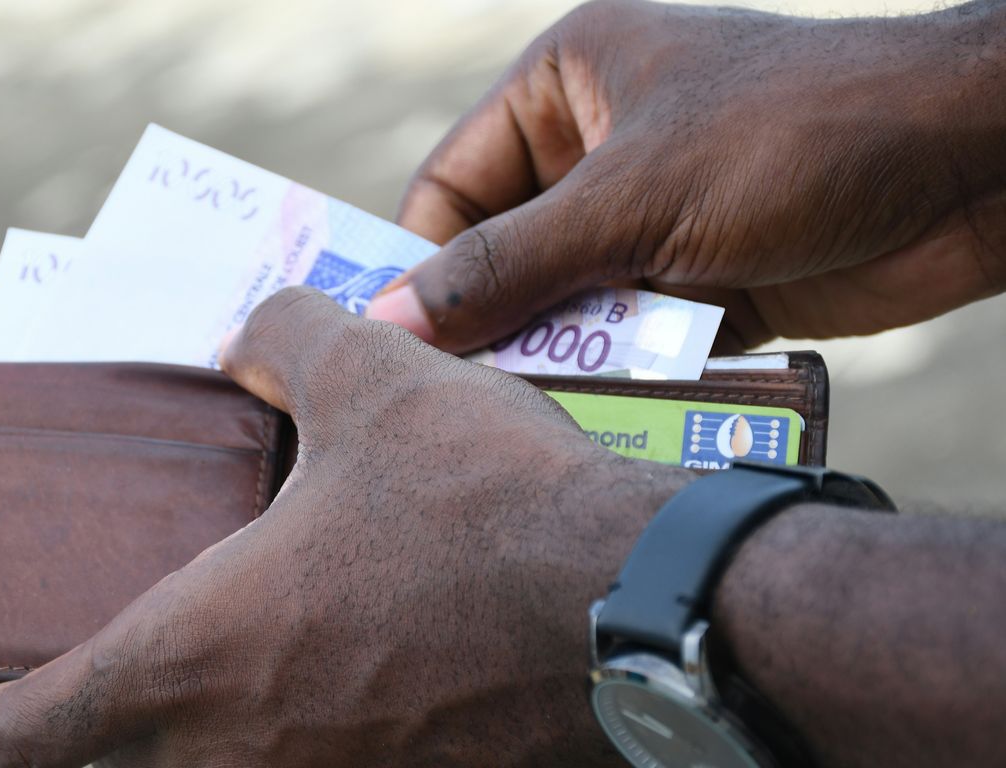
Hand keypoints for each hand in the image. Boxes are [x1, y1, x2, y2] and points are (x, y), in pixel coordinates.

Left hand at [0, 287, 690, 766]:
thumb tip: (251, 339)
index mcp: (200, 653)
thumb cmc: (487, 502)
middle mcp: (245, 754)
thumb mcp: (375, 379)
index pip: (35, 732)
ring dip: (197, 740)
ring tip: (229, 664)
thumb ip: (284, 340)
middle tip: (110, 663)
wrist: (643, 609)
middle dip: (93, 729)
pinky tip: (342, 677)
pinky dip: (294, 747)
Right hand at [367, 0, 1005, 352]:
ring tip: (540, 404)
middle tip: (464, 393)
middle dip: (494, 318)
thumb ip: (507, 267)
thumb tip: (390, 321)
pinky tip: (608, 405)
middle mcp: (598, 147)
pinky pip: (626, 333)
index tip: (400, 346)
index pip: (452, 184)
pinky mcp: (699, 275)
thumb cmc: (793, 138)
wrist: (969, 170)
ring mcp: (650, 215)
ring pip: (563, 301)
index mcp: (566, 83)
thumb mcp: (632, 200)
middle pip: (503, 251)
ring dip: (558, 352)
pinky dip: (618, 370)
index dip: (421, 263)